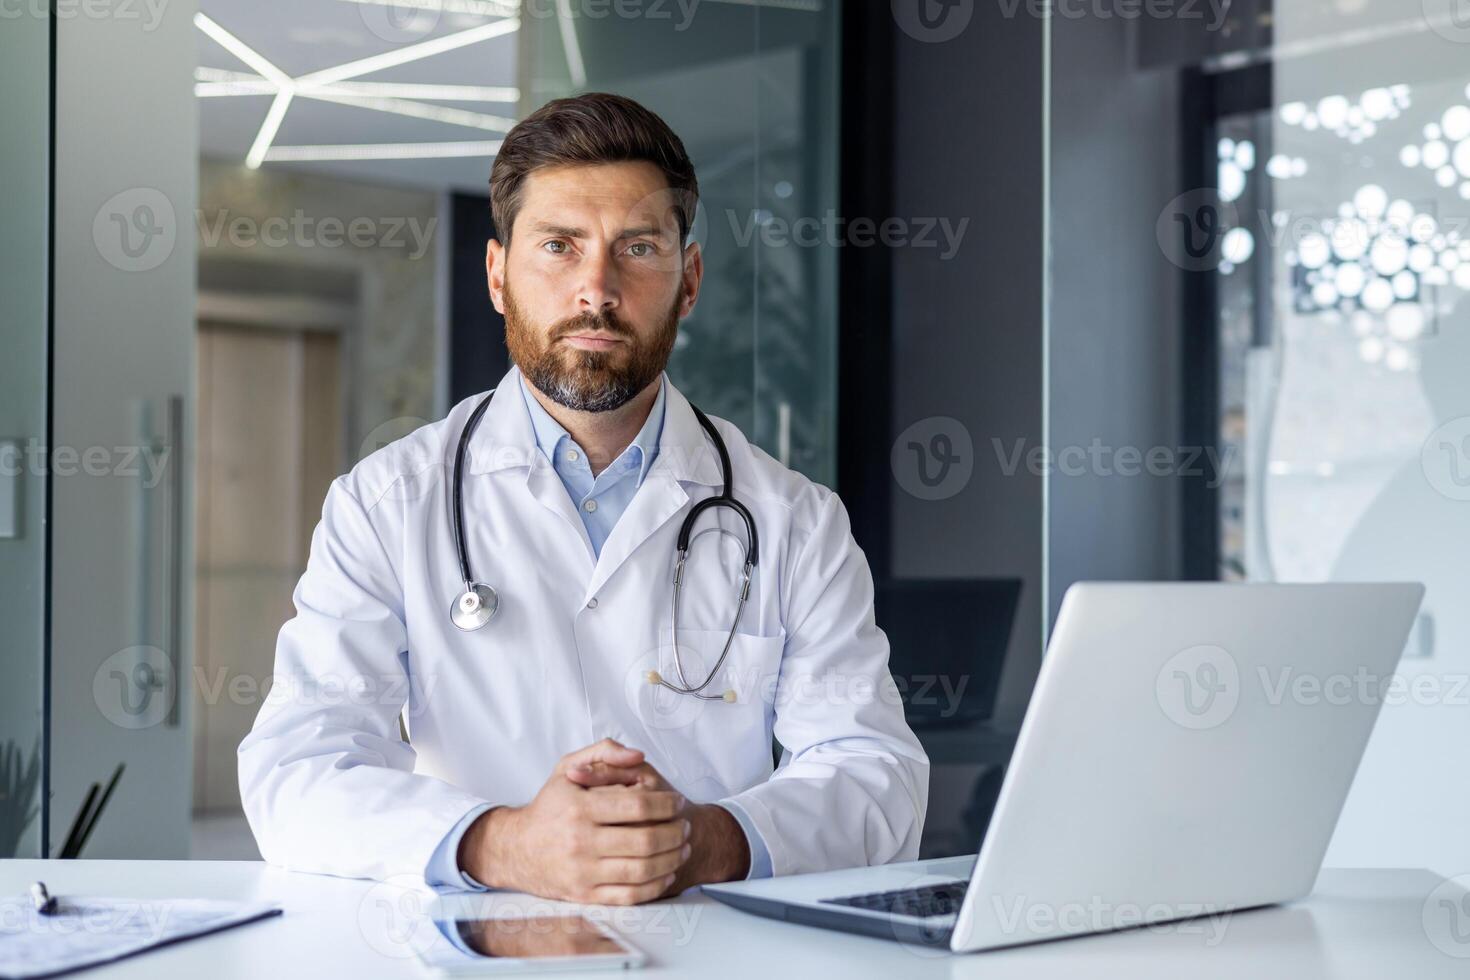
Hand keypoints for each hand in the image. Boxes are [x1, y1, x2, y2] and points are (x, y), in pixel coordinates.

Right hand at [565, 748, 751, 891]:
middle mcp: (580, 841)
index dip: (667, 804)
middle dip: (676, 832)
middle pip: (646, 840)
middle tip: (685, 825)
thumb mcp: (567, 767)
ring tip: (682, 847)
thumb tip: (638, 755)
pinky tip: (666, 871)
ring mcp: (583, 872)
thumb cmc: (550, 806)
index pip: (638, 806)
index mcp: (579, 807)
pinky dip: (656, 885)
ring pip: (642, 870)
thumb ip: (604, 752)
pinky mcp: (585, 895)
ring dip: (672, 859)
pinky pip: (630, 896)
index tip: (678, 801)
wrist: (517, 849)